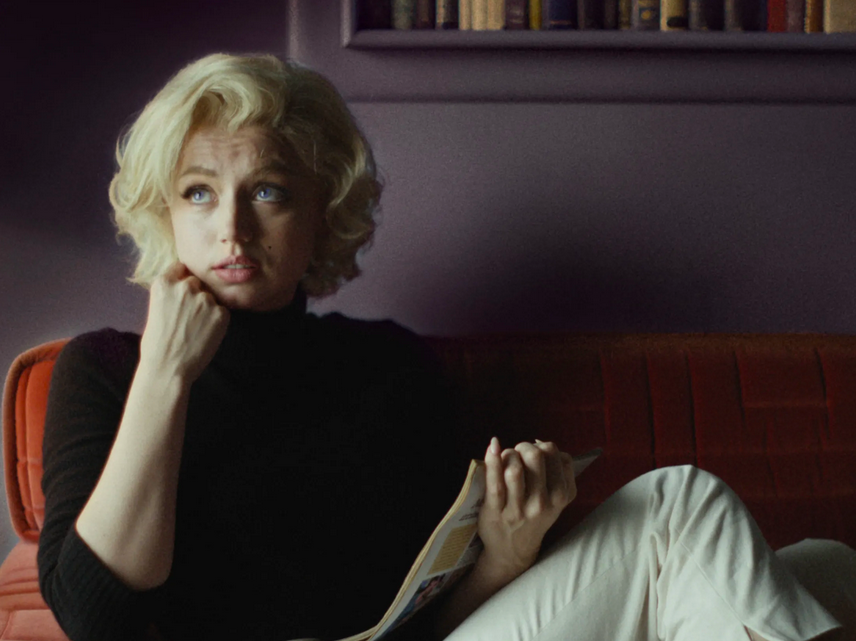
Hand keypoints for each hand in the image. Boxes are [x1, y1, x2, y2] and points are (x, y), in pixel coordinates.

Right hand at [139, 262, 229, 382]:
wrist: (167, 368)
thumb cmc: (157, 344)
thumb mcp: (156, 309)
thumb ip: (171, 294)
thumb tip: (186, 284)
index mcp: (164, 283)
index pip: (180, 268)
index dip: (182, 279)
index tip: (183, 291)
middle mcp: (185, 286)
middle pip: (197, 282)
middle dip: (195, 294)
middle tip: (189, 317)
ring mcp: (205, 299)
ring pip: (211, 297)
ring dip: (207, 308)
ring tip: (195, 329)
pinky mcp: (221, 313)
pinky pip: (222, 311)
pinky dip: (217, 321)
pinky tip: (205, 335)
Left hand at [476, 437, 576, 583]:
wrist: (513, 550)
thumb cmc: (534, 516)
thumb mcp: (556, 499)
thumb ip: (557, 470)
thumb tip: (539, 442)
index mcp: (561, 496)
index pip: (557, 455)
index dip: (543, 447)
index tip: (534, 455)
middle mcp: (542, 503)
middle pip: (535, 456)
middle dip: (524, 447)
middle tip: (518, 454)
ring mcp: (518, 509)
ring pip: (514, 468)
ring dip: (508, 454)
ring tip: (505, 459)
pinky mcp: (496, 511)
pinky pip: (494, 481)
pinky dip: (492, 460)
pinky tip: (492, 446)